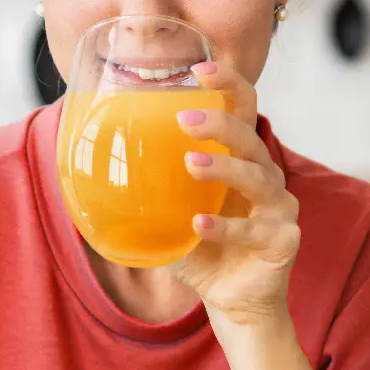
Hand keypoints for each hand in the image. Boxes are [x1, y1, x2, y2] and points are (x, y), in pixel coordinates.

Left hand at [174, 61, 299, 328]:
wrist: (232, 301)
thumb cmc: (201, 248)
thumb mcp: (171, 211)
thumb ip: (148, 186)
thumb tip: (86, 164)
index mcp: (241, 159)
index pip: (244, 107)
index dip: (228, 83)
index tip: (199, 69)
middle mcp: (265, 175)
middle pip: (250, 137)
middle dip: (220, 123)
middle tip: (185, 119)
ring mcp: (279, 208)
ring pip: (258, 177)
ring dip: (224, 167)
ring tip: (190, 164)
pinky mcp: (283, 240)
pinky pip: (254, 231)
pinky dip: (225, 227)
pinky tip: (198, 225)